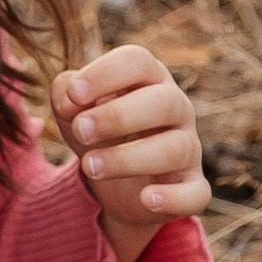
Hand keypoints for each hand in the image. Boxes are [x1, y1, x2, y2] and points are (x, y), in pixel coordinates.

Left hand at [51, 44, 209, 261]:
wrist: (119, 186)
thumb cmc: (100, 132)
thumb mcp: (75, 111)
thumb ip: (65, 94)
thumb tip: (67, 98)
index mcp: (149, 79)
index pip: (138, 61)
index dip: (105, 74)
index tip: (74, 94)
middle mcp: (177, 108)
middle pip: (163, 101)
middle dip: (118, 115)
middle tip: (80, 130)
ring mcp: (189, 148)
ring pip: (174, 148)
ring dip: (128, 158)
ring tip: (89, 166)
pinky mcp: (193, 187)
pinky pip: (197, 193)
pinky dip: (174, 198)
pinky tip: (147, 199)